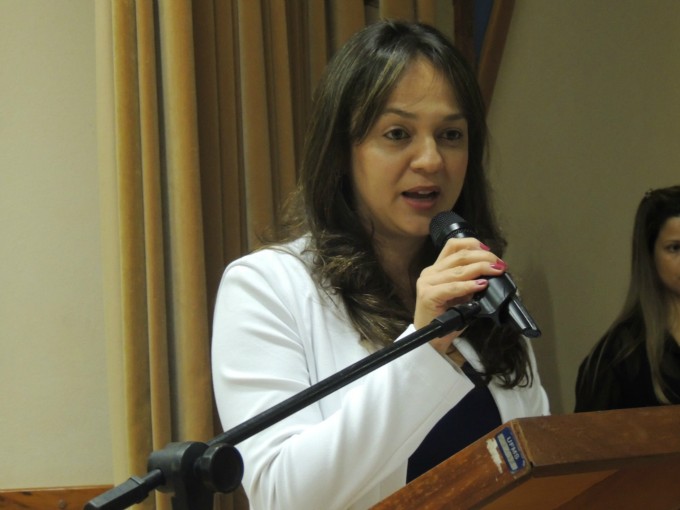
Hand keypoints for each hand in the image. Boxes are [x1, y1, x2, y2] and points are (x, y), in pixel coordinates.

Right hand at [414, 237, 507, 353]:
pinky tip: (481, 285)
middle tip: (500, 264)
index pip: (453, 245)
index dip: (472, 243)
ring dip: (480, 268)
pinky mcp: (428, 296)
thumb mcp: (462, 294)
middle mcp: (430, 272)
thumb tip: (492, 271)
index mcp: (437, 269)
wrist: (432, 339)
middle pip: (459, 256)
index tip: (489, 250)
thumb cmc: (448, 317)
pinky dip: (468, 285)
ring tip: (496, 271)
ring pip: (458, 270)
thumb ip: (470, 280)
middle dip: (484, 257)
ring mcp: (427, 283)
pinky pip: (452, 287)